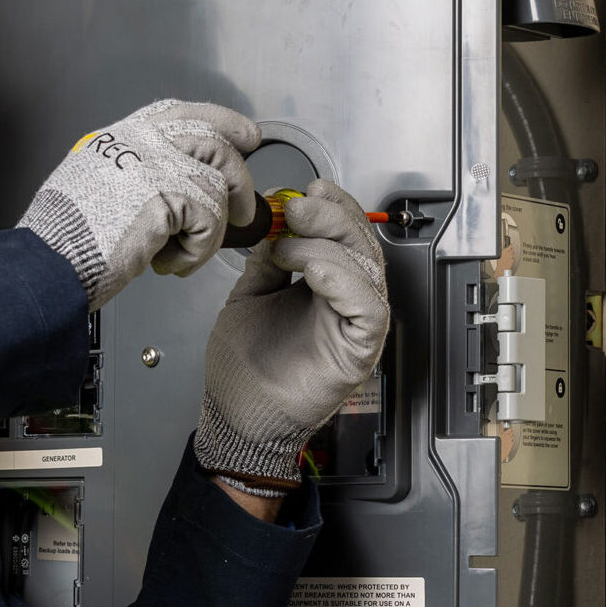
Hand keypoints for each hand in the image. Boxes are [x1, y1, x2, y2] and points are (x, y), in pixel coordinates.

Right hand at [18, 100, 259, 309]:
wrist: (47, 260)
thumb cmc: (63, 237)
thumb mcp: (94, 185)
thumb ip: (132, 174)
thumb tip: (172, 190)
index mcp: (120, 136)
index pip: (179, 113)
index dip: (219, 121)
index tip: (243, 136)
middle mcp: (138, 141)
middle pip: (211, 137)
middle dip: (237, 174)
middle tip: (242, 209)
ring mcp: (152, 162)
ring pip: (217, 181)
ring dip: (213, 227)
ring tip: (189, 251)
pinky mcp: (165, 194)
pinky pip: (210, 219)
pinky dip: (199, 249)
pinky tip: (172, 262)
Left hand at [195, 179, 389, 487]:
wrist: (236, 414)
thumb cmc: (244, 366)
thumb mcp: (250, 295)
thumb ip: (266, 261)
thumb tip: (273, 222)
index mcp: (326, 286)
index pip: (344, 234)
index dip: (331, 207)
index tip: (301, 192)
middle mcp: (347, 302)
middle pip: (361, 244)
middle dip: (332, 216)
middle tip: (297, 207)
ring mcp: (356, 326)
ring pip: (367, 268)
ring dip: (329, 244)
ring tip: (289, 243)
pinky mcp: (360, 350)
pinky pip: (369, 307)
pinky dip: (342, 280)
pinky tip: (311, 270)